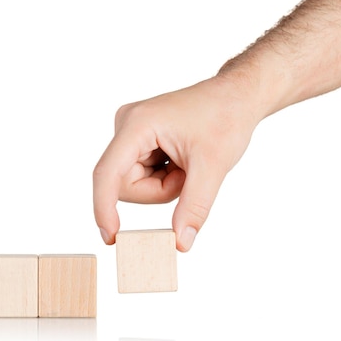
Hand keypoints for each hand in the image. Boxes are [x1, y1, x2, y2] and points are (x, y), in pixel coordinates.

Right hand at [93, 76, 260, 250]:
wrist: (236, 98)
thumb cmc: (225, 118)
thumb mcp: (213, 167)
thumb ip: (195, 206)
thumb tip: (180, 242)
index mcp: (137, 124)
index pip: (108, 173)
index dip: (104, 207)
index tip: (112, 238)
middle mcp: (126, 126)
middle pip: (125, 185)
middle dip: (159, 190)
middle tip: (188, 174)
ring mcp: (130, 134)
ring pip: (134, 185)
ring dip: (164, 185)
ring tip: (187, 164)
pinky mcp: (136, 141)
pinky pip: (141, 177)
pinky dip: (164, 178)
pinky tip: (181, 160)